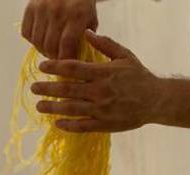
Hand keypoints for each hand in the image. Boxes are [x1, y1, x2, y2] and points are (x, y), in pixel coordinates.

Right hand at [22, 0, 98, 58]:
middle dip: (54, 58)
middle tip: (58, 60)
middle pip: (50, 45)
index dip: (64, 60)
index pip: (66, 45)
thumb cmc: (82, 6)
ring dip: (43, 51)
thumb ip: (86, 41)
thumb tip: (77, 64)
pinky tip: (41, 39)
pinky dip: (33, 41)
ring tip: (50, 50)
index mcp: (77, 14)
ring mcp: (42, 8)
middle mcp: (57, 10)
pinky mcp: (30, 7)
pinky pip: (26, 33)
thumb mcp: (90, 21)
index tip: (66, 68)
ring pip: (37, 42)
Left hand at [31, 31, 161, 132]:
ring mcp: (102, 110)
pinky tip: (57, 123)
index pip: (73, 68)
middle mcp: (100, 91)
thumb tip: (86, 32)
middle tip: (33, 88)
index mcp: (103, 73)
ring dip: (53, 108)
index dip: (54, 66)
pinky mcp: (105, 124)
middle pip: (67, 90)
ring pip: (71, 109)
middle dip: (47, 88)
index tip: (41, 66)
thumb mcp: (124, 55)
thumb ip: (105, 44)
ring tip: (39, 106)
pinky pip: (83, 127)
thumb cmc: (139, 76)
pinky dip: (68, 126)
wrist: (156, 101)